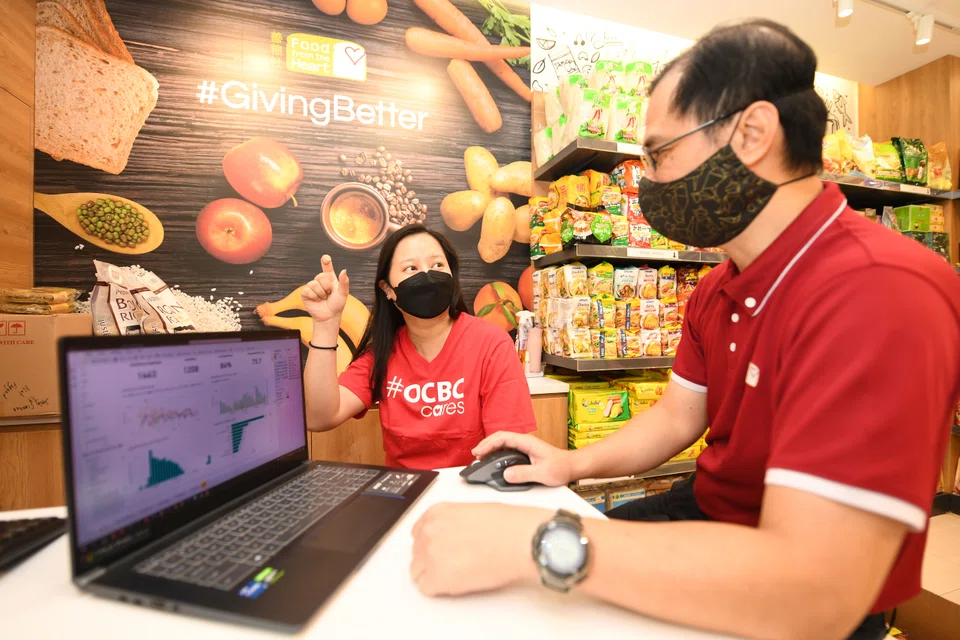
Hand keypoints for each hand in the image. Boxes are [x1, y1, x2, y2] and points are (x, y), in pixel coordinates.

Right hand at [302, 255, 349, 324]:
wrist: (329, 316)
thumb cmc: (337, 305)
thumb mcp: (343, 293)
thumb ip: (344, 282)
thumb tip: (344, 270)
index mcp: (330, 279)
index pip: (327, 267)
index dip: (326, 261)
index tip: (326, 258)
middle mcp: (320, 281)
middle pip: (320, 276)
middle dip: (326, 286)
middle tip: (329, 294)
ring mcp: (312, 287)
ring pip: (314, 283)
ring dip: (320, 293)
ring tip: (323, 298)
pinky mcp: (305, 293)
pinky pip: (307, 290)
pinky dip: (314, 296)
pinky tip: (317, 300)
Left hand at [410, 502, 547, 596]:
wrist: (519, 540)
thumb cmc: (507, 525)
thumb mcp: (472, 511)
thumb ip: (453, 523)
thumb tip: (452, 536)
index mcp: (437, 512)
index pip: (418, 532)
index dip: (430, 543)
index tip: (438, 548)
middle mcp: (428, 531)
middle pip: (417, 553)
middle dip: (432, 559)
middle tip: (452, 562)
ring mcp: (430, 555)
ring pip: (418, 572)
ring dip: (433, 574)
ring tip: (457, 573)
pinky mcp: (437, 578)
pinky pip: (427, 588)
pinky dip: (440, 589)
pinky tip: (457, 582)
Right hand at [472, 432, 573, 486]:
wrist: (572, 466)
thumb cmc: (561, 467)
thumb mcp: (543, 473)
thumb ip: (524, 473)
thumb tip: (506, 474)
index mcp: (527, 442)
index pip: (503, 438)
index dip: (489, 444)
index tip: (479, 453)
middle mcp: (524, 442)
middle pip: (500, 437)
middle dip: (486, 444)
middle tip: (475, 455)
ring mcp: (524, 446)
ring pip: (502, 442)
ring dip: (490, 447)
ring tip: (480, 457)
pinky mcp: (524, 452)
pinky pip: (507, 449)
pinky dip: (496, 452)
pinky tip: (492, 459)